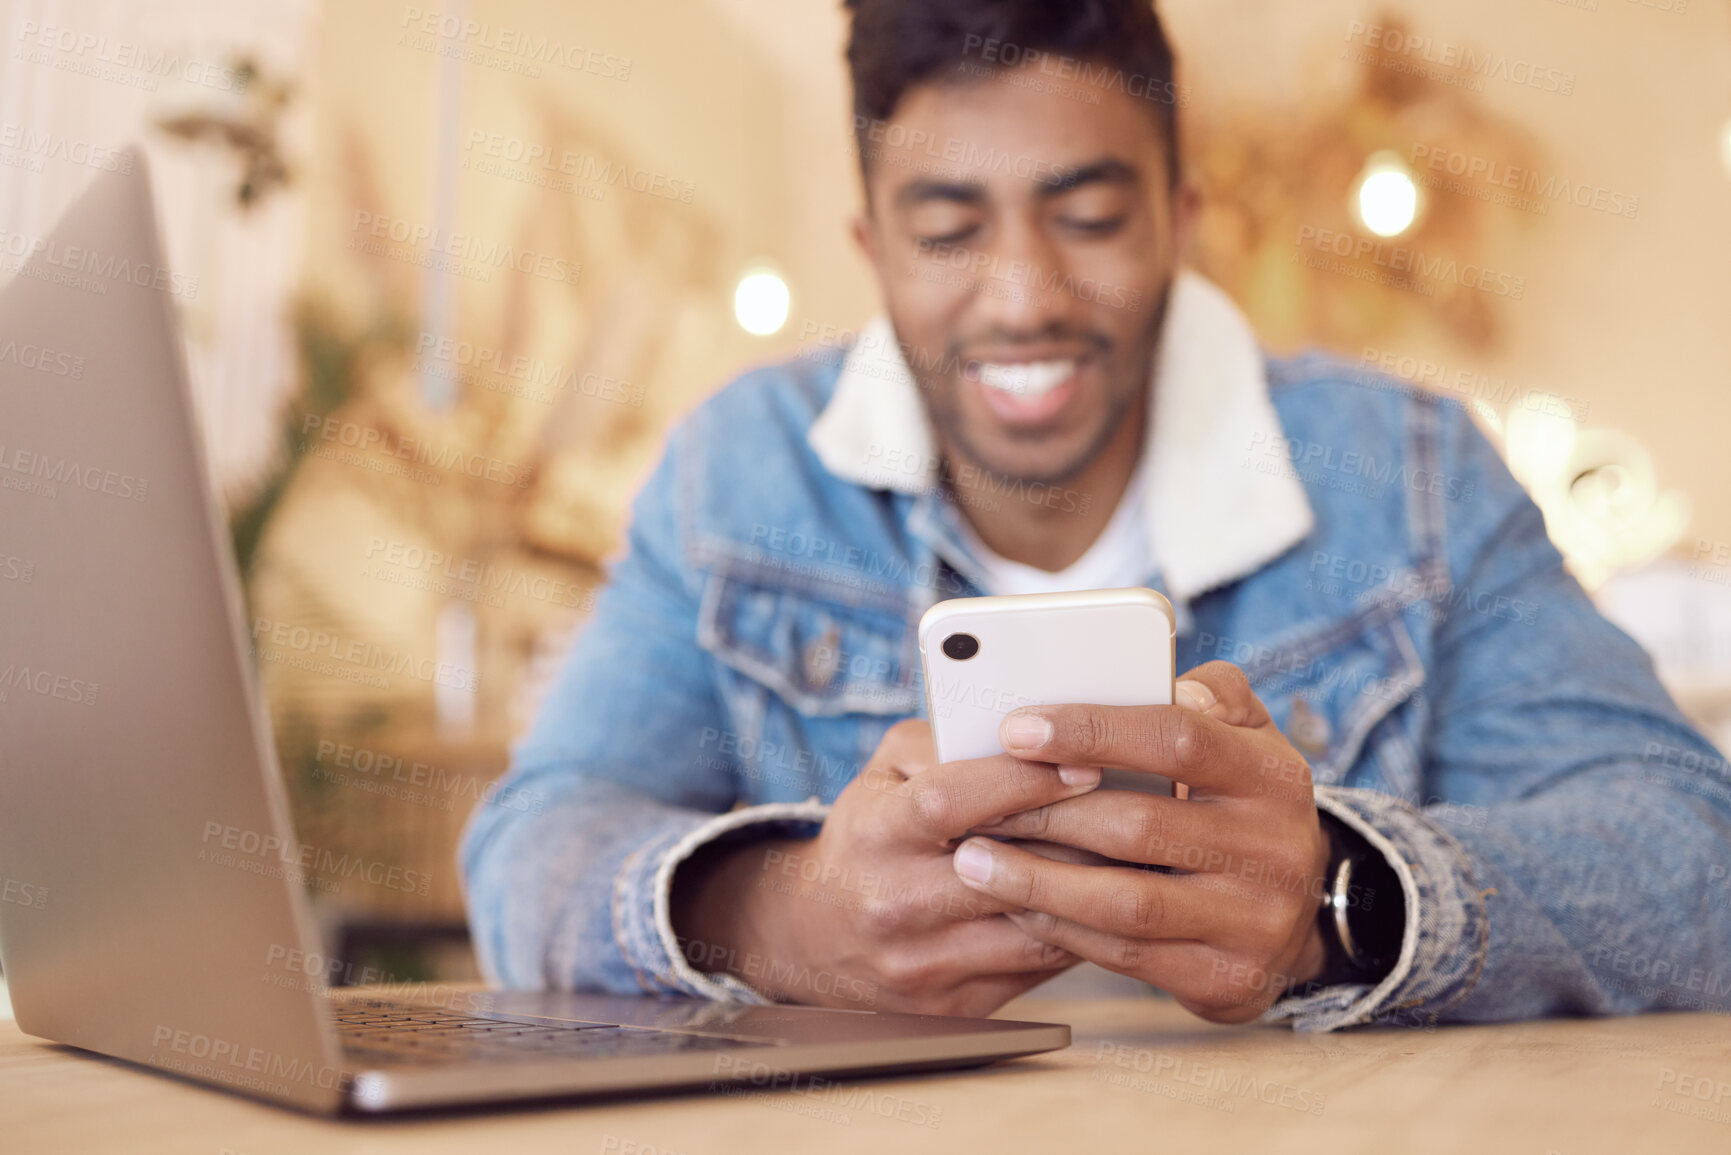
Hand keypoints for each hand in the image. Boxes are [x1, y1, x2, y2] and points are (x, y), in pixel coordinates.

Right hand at [671, 719, 1102, 1015]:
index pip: (950, 803)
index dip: (1020, 782)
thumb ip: (943, 741)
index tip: (1083, 762)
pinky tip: (1107, 901)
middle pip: (1005, 871)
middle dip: (1078, 837)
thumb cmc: (869, 836)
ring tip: (1137, 856)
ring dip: (1094, 891)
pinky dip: (1080, 932)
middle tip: (1139, 809)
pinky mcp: (955, 1006)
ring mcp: (924, 962)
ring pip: (1035, 928)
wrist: (816, 937)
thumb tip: (1026, 730)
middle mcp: (894, 902)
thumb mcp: (884, 773)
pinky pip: (1039, 969)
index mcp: (876, 833)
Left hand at [952, 661, 1331, 1022]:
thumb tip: (1156, 677)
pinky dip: (1062, 929)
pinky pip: (1126, 954)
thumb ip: (1206, 695)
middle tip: (977, 804)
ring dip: (1038, 881)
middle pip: (1140, 824)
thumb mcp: (1244, 738)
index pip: (1178, 738)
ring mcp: (1255, 920)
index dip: (1092, 730)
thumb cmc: (1239, 805)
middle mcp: (1276, 847)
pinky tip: (1017, 905)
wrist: (1296, 916)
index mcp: (1274, 774)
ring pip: (1126, 901)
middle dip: (1045, 813)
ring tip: (975, 861)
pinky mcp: (1227, 978)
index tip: (1016, 729)